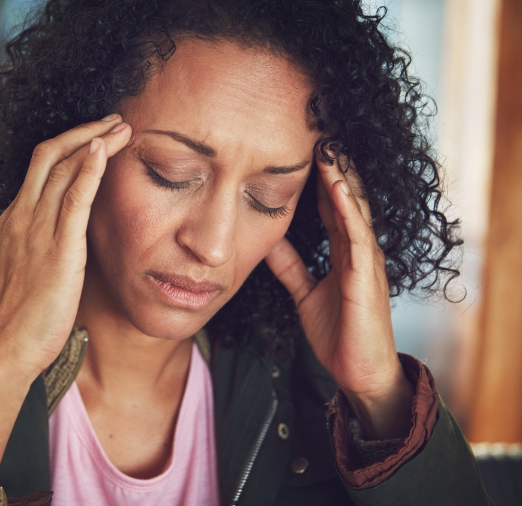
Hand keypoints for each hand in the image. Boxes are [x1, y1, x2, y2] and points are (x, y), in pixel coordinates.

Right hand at [0, 115, 130, 471]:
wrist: (4, 348)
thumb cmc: (18, 319)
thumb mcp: (26, 272)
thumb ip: (42, 248)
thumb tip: (64, 241)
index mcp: (14, 220)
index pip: (41, 167)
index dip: (71, 146)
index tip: (97, 138)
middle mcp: (21, 216)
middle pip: (50, 154)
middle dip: (85, 131)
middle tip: (115, 120)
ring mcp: (36, 229)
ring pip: (64, 167)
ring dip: (95, 141)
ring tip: (124, 128)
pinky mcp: (56, 248)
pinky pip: (73, 197)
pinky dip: (90, 169)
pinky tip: (106, 151)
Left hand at [265, 148, 412, 439]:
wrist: (358, 371)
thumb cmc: (337, 332)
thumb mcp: (304, 292)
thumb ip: (290, 266)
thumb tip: (264, 241)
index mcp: (343, 249)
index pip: (329, 202)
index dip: (316, 174)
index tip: (300, 144)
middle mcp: (358, 247)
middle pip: (344, 196)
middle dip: (331, 164)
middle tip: (316, 128)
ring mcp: (365, 259)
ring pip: (353, 207)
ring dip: (340, 175)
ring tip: (328, 144)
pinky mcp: (366, 275)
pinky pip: (357, 235)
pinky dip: (347, 208)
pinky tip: (336, 186)